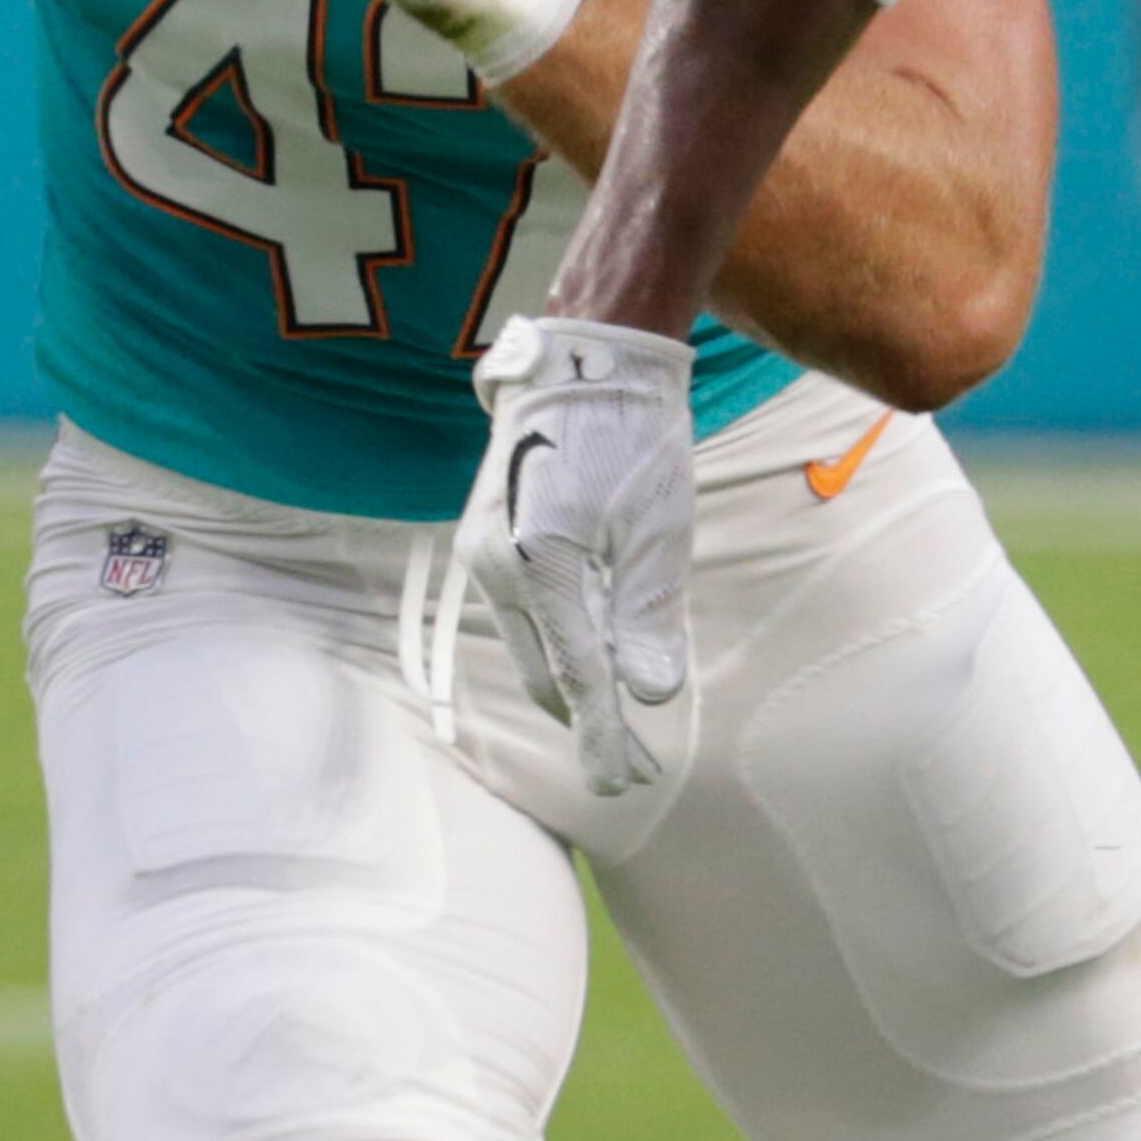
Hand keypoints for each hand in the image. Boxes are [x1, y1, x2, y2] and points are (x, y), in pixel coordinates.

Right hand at [462, 317, 698, 798]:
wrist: (586, 357)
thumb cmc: (633, 435)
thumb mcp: (659, 528)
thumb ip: (650, 615)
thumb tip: (648, 697)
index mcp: (539, 563)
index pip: (577, 675)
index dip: (604, 736)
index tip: (624, 783)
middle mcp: (493, 564)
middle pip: (542, 672)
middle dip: (589, 724)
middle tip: (635, 768)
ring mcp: (482, 552)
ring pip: (529, 647)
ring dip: (572, 688)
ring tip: (619, 727)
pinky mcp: (487, 540)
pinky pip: (522, 614)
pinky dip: (557, 646)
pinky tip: (593, 662)